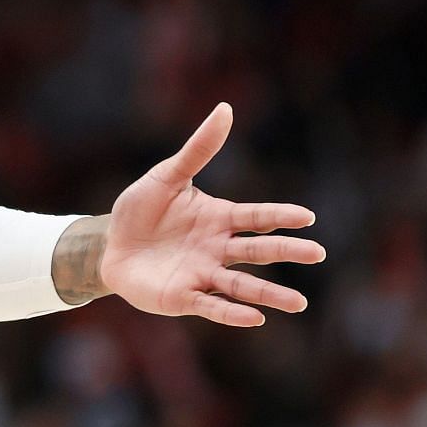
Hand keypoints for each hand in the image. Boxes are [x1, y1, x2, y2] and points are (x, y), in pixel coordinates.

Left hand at [101, 104, 323, 326]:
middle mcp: (218, 248)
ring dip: (269, 294)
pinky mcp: (183, 297)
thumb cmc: (141, 211)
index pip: (256, 216)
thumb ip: (198, 149)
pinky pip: (211, 306)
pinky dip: (232, 313)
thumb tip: (225, 109)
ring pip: (242, 286)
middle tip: (316, 253)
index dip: (279, 216)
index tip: (307, 218)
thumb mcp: (166, 176)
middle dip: (286, 251)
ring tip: (300, 303)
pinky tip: (255, 318)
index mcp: (218, 218)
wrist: (109, 245)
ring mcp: (203, 274)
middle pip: (257, 250)